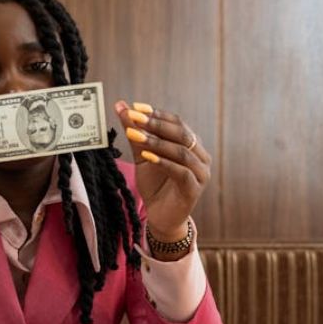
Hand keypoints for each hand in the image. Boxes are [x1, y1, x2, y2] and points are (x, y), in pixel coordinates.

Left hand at [113, 101, 210, 244]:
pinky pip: (181, 172)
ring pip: (181, 152)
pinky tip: (147, 157)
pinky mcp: (194, 190)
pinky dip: (164, 163)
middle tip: (135, 118)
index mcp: (191, 145)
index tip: (136, 107)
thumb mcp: (142, 156)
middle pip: (181, 134)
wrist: (160, 217)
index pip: (177, 123)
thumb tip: (122, 106)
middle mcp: (200, 156)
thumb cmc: (154, 185)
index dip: (157, 114)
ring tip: (136, 136)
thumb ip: (135, 134)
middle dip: (156, 125)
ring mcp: (200, 174)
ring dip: (157, 143)